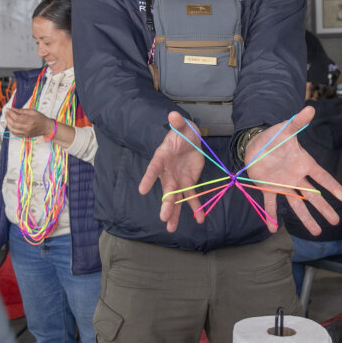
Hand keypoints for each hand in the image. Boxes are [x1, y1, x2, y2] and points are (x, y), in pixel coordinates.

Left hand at [6, 107, 53, 137]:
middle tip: (6, 113)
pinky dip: (11, 129)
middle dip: (8, 117)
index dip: (10, 113)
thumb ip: (22, 111)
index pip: (16, 118)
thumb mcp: (33, 112)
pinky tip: (10, 124)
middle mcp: (27, 128)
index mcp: (30, 121)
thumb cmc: (41, 119)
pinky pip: (15, 133)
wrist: (46, 128)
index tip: (8, 109)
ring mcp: (25, 133)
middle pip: (13, 123)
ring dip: (8, 123)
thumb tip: (13, 109)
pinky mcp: (24, 136)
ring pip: (12, 129)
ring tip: (7, 118)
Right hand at [138, 111, 206, 232]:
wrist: (190, 140)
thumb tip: (173, 114)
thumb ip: (178, 123)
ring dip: (175, 213)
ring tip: (171, 228)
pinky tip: (200, 218)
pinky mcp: (188, 183)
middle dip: (166, 203)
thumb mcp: (182, 126)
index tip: (142, 190)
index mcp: (162, 158)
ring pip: (176, 199)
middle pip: (166, 190)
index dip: (148, 178)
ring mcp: (177, 180)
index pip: (154, 168)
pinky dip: (195, 208)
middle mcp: (167, 173)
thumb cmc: (183, 133)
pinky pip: (192, 197)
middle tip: (164, 217)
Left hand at [244, 105, 341, 235]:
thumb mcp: (285, 129)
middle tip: (335, 221)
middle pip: (312, 195)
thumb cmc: (274, 136)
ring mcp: (283, 185)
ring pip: (296, 204)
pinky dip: (271, 216)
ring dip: (306, 218)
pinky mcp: (268, 188)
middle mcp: (295, 177)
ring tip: (317, 232)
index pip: (321, 176)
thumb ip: (297, 122)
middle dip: (324, 208)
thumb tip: (309, 108)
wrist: (255, 144)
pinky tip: (273, 228)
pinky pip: (271, 204)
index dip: (333, 186)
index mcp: (302, 163)